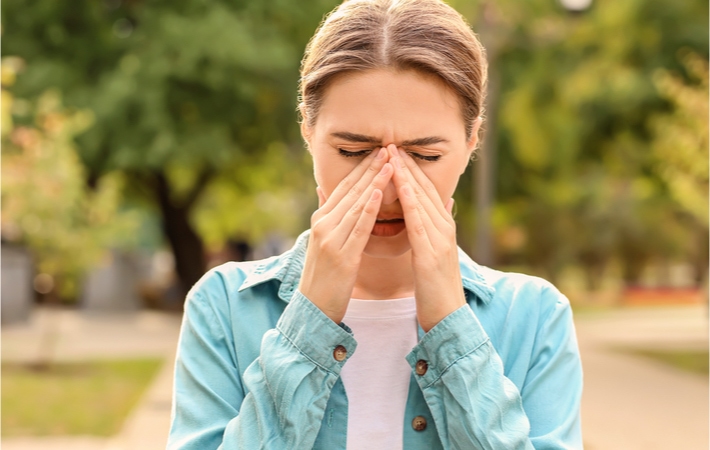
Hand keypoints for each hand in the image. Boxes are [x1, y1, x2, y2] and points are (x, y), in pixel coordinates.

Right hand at [298, 148, 393, 322]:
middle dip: (371, 168)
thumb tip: (322, 190)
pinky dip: (369, 208)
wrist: (313, 309)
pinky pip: (358, 228)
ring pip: (357, 204)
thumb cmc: (323, 277)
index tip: (379, 151)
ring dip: (375, 182)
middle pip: (351, 191)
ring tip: (391, 163)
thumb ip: (326, 216)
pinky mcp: (341, 255)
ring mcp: (331, 239)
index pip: (344, 187)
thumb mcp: (322, 242)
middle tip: (389, 148)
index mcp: (321, 220)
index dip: (362, 168)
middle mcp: (323, 225)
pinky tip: (379, 193)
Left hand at [387, 144, 465, 331]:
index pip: (426, 190)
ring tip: (392, 156)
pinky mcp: (432, 254)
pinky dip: (411, 204)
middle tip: (391, 143)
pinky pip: (420, 224)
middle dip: (407, 165)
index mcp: (442, 227)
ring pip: (423, 201)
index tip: (395, 150)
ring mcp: (440, 240)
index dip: (411, 169)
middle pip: (425, 189)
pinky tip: (402, 189)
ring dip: (407, 177)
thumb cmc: (436, 287)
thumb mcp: (436, 252)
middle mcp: (444, 228)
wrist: (447, 317)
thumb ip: (437, 226)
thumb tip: (443, 202)